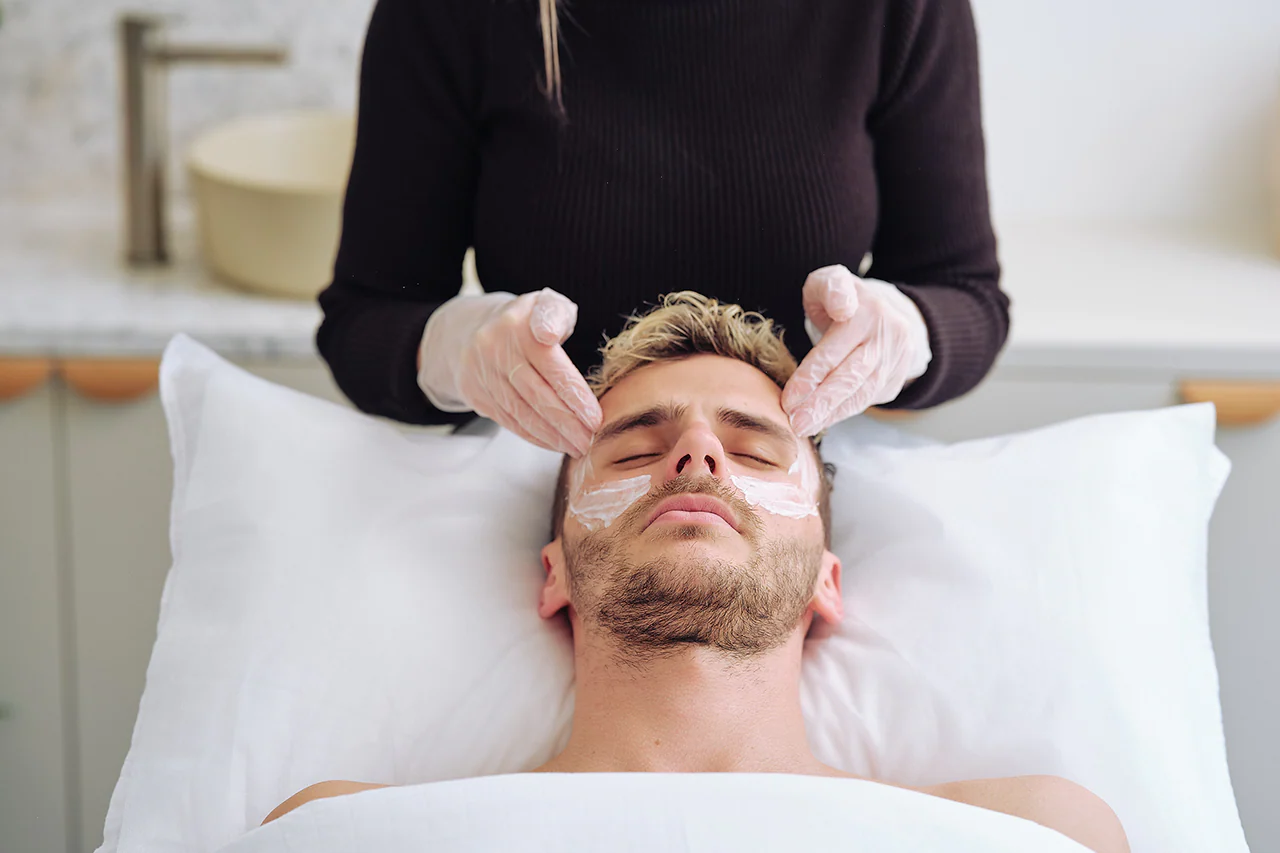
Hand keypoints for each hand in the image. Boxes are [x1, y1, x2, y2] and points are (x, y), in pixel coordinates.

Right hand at [417, 288, 602, 455]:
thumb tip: (549, 334)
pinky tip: (554, 443)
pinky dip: (533, 435)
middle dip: (568, 423)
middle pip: (536, 394)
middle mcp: (494, 347)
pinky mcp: (473, 392)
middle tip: (593, 440)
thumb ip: (557, 315)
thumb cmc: (525, 321)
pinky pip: (507, 420)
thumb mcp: (544, 304)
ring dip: (552, 435)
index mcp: (518, 324)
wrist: (468, 328)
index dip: (574, 393)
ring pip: (521, 411)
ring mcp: (480, 371)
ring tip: (578, 447)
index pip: (551, 365)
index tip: (595, 418)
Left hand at [781, 264, 930, 436]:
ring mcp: (897, 359)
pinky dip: (843, 412)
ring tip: (805, 427)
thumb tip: (842, 307)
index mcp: (867, 311)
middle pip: (851, 376)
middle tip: (795, 424)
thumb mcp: (830, 282)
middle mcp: (888, 335)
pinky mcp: (897, 377)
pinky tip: (823, 420)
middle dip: (821, 403)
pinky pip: (868, 399)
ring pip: (862, 393)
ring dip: (832, 414)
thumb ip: (830, 288)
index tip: (789, 399)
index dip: (811, 376)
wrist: (885, 310)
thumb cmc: (841, 299)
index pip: (834, 350)